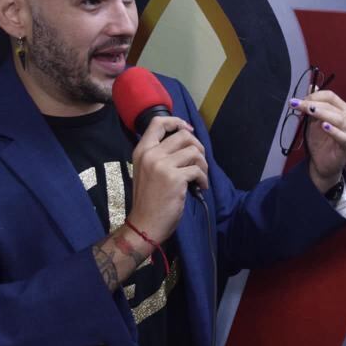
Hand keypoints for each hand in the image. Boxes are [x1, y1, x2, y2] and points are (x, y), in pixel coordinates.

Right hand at [128, 115, 207, 241]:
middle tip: (199, 163)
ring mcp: (162, 165)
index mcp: (142, 150)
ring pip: (194, 152)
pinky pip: (198, 170)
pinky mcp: (175, 178)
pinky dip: (203, 179)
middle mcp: (150, 154)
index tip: (188, 130)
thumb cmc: (149, 199)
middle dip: (198, 148)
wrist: (145, 224)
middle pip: (183, 135)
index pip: (157, 122)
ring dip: (203, 165)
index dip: (177, 122)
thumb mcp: (147, 170)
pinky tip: (200, 187)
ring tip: (200, 177)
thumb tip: (186, 140)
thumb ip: (160, 154)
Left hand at [289, 89, 345, 192]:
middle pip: (332, 106)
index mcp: (342, 110)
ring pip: (339, 119)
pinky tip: (324, 126)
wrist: (322, 164)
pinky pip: (342, 137)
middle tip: (297, 104)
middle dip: (313, 104)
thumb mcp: (313, 121)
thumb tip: (311, 86)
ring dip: (323, 113)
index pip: (330, 97)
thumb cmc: (320, 141)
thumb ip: (313, 105)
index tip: (299, 100)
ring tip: (310, 110)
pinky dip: (333, 131)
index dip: (314, 96)